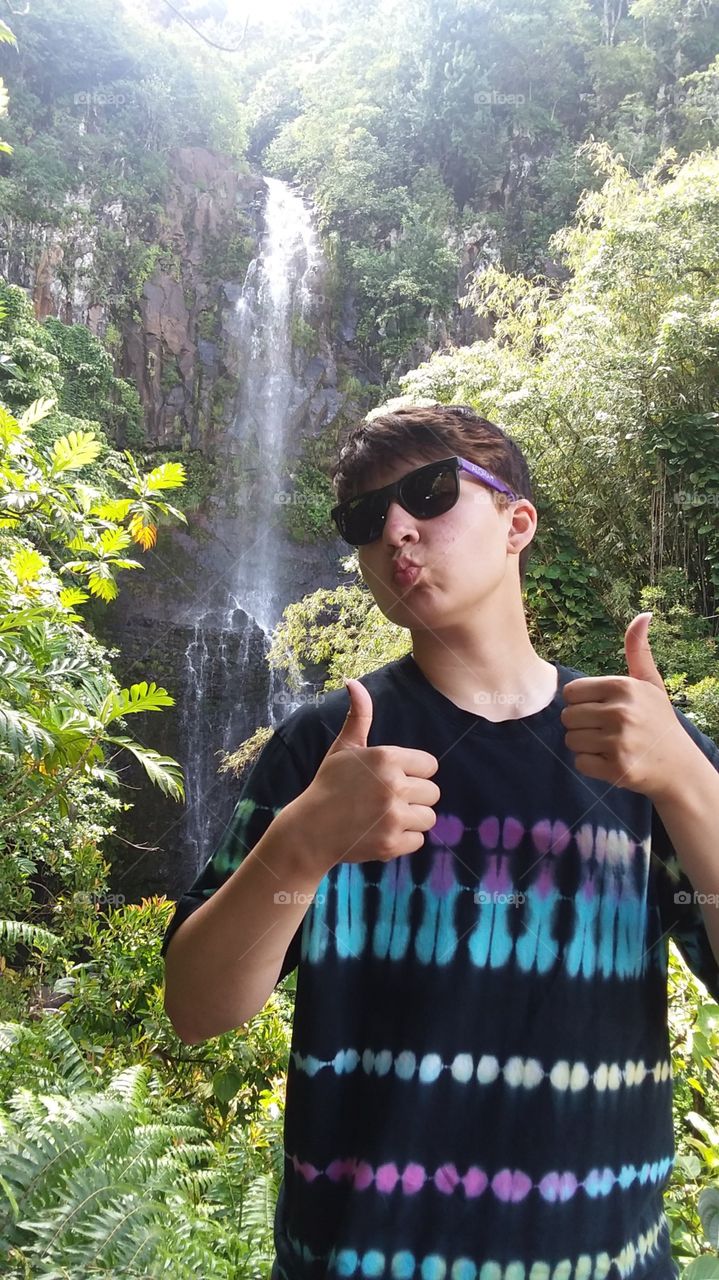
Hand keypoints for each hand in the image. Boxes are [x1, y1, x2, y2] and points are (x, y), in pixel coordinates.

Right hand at [294, 677, 439, 869]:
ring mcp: (394, 816)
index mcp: (387, 757)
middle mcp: (394, 784)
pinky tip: (381, 833)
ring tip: (384, 817)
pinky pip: (418, 841)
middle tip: (385, 801)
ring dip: (411, 820)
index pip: (430, 765)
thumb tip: (352, 681)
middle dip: (414, 797)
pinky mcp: (393, 843)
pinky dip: (403, 840)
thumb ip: (359, 716)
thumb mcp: (344, 748)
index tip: (391, 779)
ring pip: (428, 817)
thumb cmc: (329, 785)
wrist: (310, 830)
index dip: (413, 773)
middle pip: (433, 792)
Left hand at [559, 612, 691, 800]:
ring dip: (585, 745)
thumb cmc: (659, 721)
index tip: (600, 709)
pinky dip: (591, 765)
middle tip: (606, 729)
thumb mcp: (651, 683)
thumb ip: (638, 651)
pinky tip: (611, 760)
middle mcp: (620, 712)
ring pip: (571, 740)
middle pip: (567, 717)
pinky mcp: (616, 768)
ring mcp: (618, 741)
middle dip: (581, 725)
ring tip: (609, 744)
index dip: (581, 702)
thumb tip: (643, 615)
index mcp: (623, 687)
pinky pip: (580, 763)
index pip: (571, 692)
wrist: (680, 767)